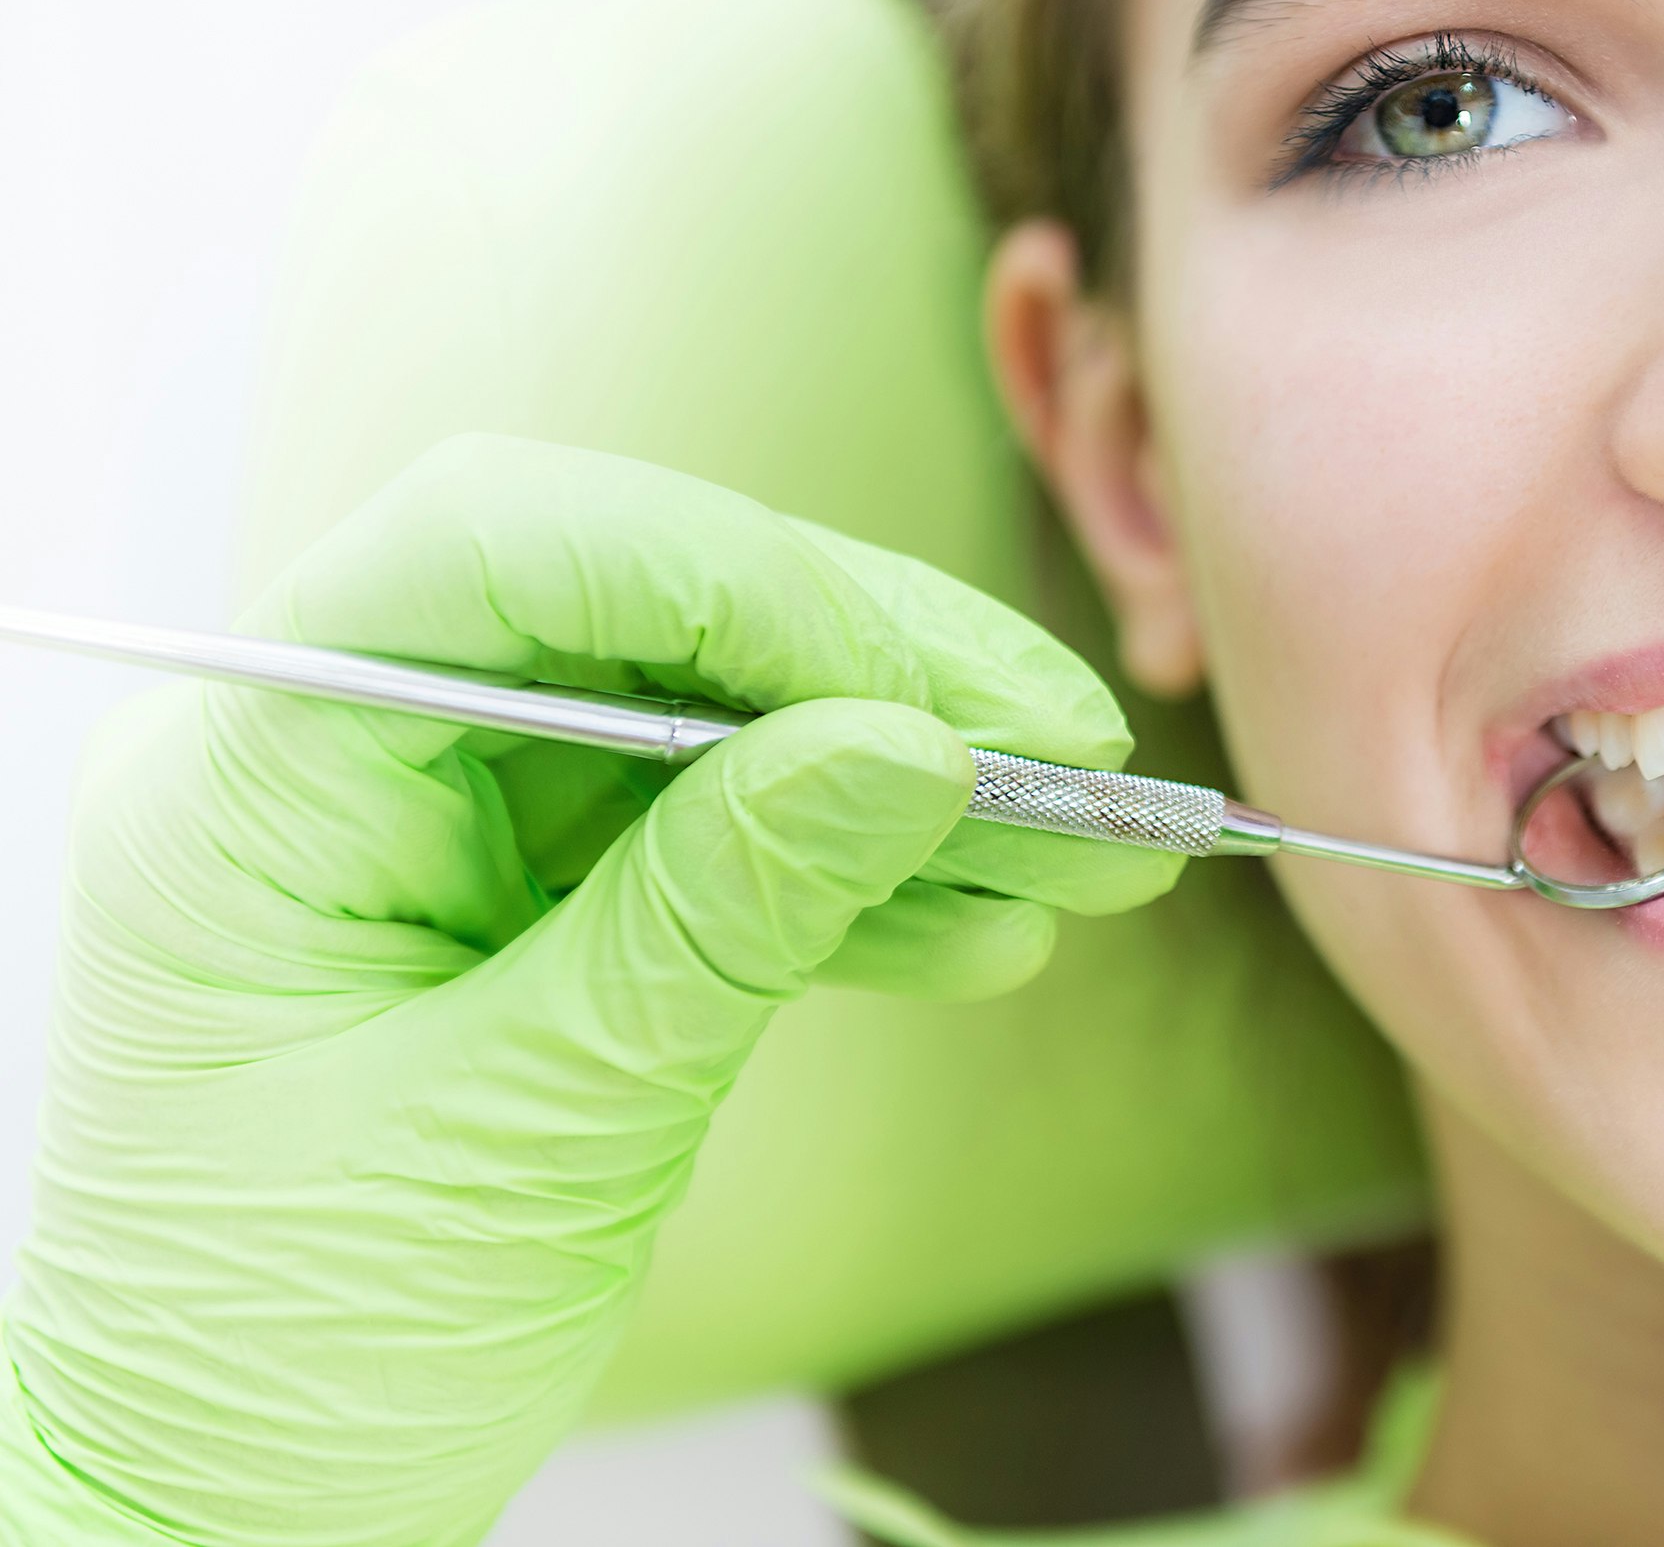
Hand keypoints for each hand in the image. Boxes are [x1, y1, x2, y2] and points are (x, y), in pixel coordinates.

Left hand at [0, 435, 1179, 1545]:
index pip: (498, 553)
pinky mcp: (531, 898)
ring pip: (712, 721)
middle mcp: (348, 760)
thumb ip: (717, 920)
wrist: (234, 1500)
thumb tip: (910, 748)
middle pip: (642, 614)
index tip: (931, 692)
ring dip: (910, 781)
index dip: (737, 581)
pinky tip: (985, 929)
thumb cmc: (291, 1350)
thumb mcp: (527, 1135)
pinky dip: (860, 881)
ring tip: (1087, 854)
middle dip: (875, 674)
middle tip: (1072, 751)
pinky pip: (717, 838)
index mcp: (261, 781)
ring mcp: (444, 825)